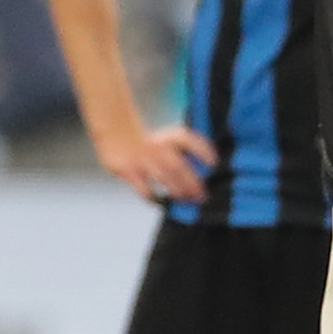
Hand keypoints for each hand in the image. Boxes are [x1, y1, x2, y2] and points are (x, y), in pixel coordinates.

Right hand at [95, 120, 216, 206]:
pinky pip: (144, 188)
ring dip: (177, 192)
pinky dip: (153, 197)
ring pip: (164, 178)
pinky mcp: (128, 170)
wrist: (118, 131)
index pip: (189, 140)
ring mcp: (143, 159)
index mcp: (170, 137)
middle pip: (178, 166)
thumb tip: (206, 175)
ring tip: (186, 201)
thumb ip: (185, 154)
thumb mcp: (169, 140)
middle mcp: (158, 147)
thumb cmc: (151, 142)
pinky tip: (160, 201)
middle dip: (192, 183)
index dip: (203, 151)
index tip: (214, 164)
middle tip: (202, 197)